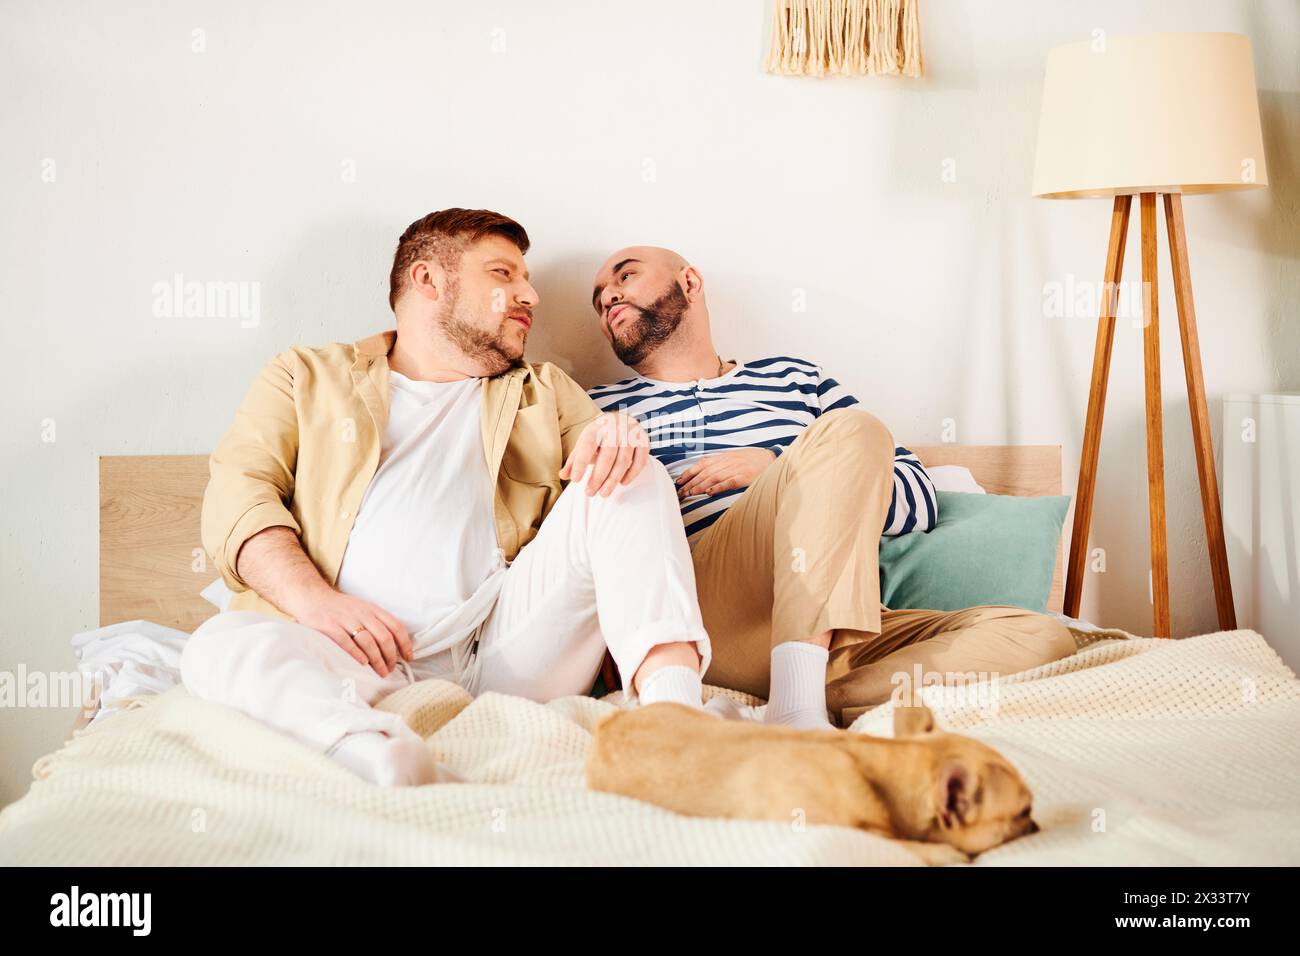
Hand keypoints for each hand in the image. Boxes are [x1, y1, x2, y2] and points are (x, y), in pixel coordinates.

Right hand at [286, 586, 413, 676]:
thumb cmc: (340, 608)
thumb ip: (377, 622)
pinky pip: (346, 642)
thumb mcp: (363, 609)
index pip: (396, 626)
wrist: (312, 597)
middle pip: (384, 637)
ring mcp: (345, 620)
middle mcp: (362, 613)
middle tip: (392, 669)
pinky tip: (363, 663)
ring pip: (368, 642)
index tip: (409, 657)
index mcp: (372, 609)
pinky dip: (357, 654)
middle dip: (391, 656)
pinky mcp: (330, 626)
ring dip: (377, 660)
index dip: (405, 643)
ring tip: (381, 672)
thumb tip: (394, 644)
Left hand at [558, 412, 650, 496]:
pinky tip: (622, 483)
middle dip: (598, 477)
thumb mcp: (584, 444)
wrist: (620, 420)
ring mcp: (631, 434)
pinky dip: (632, 474)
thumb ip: (574, 460)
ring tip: (603, 494)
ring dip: (613, 480)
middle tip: (590, 493)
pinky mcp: (643, 440)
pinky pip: (640, 460)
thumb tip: (563, 475)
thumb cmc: (599, 437)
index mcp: (596, 428)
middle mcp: (614, 428)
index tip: (575, 480)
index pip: (587, 446)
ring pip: (623, 460)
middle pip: (607, 456)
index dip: (581, 464)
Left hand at [675, 447, 775, 498]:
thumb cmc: (754, 460)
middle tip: (680, 492)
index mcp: (725, 456)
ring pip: (714, 477)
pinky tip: (709, 492)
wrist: (773, 458)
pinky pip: (729, 482)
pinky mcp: (745, 476)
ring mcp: (736, 468)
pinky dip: (718, 487)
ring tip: (690, 493)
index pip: (702, 464)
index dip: (689, 472)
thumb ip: (722, 464)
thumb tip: (707, 475)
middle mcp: (728, 461)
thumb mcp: (736, 458)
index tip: (679, 481)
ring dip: (700, 485)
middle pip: (705, 472)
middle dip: (690, 482)